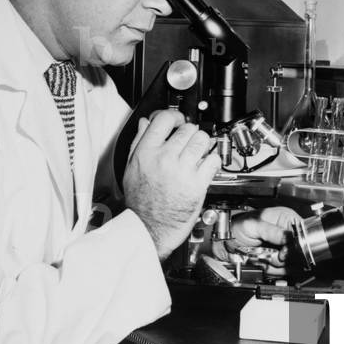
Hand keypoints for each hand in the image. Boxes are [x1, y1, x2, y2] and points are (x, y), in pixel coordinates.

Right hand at [121, 110, 220, 258]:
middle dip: (190, 133)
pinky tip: (204, 166)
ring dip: (203, 144)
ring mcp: (183, 170)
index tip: (178, 120)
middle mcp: (165, 159)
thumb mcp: (130, 168)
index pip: (164, 119)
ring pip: (202, 140)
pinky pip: (213, 160)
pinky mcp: (198, 183)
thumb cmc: (140, 202)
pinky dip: (212, 160)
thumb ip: (138, 142)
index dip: (174, 116)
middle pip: (187, 128)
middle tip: (188, 141)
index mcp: (146, 153)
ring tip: (198, 152)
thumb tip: (145, 123)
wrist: (150, 228)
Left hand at [216, 206, 302, 274]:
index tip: (283, 252)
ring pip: (292, 263)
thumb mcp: (255, 224)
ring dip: (277, 265)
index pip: (303, 233)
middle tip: (271, 256)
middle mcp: (287, 233)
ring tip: (264, 259)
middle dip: (283, 258)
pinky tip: (264, 264)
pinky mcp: (278, 259)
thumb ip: (273, 231)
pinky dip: (274, 270)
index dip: (295, 245)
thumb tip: (290, 238)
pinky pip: (284, 270)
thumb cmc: (238, 226)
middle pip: (299, 252)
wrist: (226, 241)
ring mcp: (283, 247)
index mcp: (285, 218)